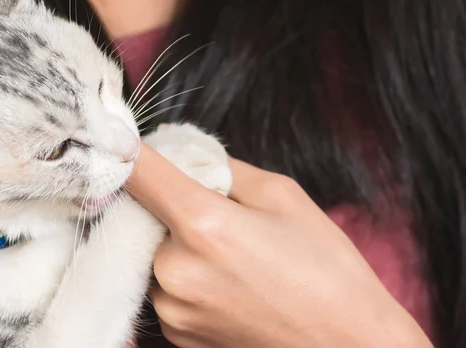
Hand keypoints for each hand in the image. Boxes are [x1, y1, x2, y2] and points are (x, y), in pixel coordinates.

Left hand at [127, 145, 433, 347]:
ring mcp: (172, 308)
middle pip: (146, 215)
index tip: (119, 139)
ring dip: (179, 242)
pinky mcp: (176, 333)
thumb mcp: (282, 196)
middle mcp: (174, 271)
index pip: (141, 173)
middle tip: (218, 211)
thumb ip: (222, 167)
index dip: (128, 150)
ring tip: (232, 254)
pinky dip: (186, 274)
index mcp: (203, 226)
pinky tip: (228, 281)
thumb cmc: (325, 268)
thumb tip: (183, 150)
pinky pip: (165, 286)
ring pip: (155, 252)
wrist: (347, 343)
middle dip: (172, 205)